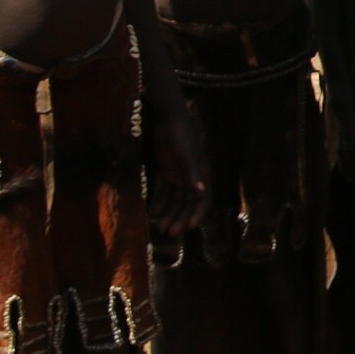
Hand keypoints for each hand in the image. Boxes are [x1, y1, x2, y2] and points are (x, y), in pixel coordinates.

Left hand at [146, 116, 211, 240]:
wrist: (169, 120)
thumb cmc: (181, 135)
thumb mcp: (187, 153)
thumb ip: (193, 172)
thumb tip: (201, 190)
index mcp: (201, 175)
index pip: (202, 200)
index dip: (197, 214)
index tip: (190, 228)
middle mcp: (192, 179)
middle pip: (187, 204)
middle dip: (179, 219)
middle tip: (170, 233)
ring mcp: (179, 177)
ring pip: (175, 201)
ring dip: (168, 214)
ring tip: (158, 228)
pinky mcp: (167, 173)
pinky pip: (164, 193)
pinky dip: (159, 203)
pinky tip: (152, 214)